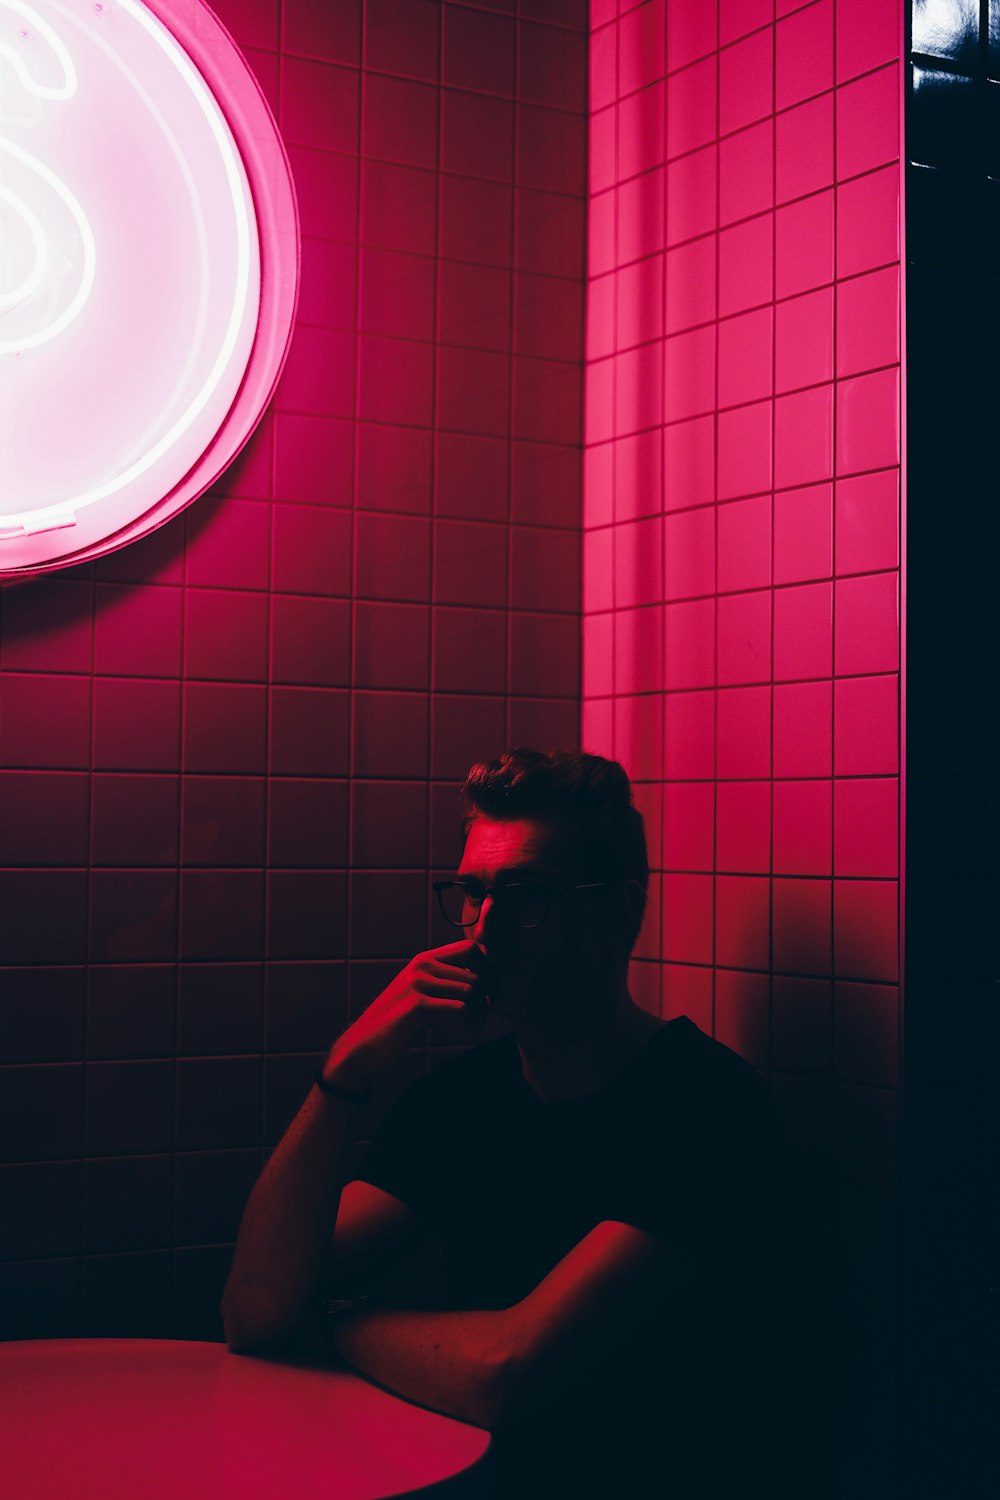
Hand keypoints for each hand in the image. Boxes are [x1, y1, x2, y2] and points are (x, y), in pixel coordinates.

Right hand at [322, 939, 485, 1092]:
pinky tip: (456, 1033)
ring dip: (476, 1016)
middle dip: (484, 1001)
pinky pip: (460, 1009)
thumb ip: (445, 982)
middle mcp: (422, 965)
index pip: (471, 948)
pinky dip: (465, 1024)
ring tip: (465, 1029)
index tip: (486, 994)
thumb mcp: (421, 993)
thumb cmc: (398, 1022)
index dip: (487, 970)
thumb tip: (484, 981)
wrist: (363, 1045)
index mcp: (425, 959)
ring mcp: (418, 984)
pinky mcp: (417, 1006)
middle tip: (475, 1022)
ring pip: (472, 992)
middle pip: (476, 975)